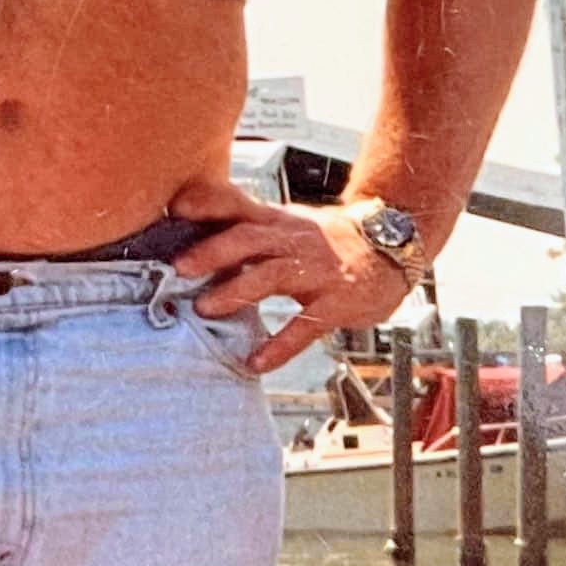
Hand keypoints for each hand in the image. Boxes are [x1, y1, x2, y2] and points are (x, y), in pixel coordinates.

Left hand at [166, 179, 410, 376]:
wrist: (388, 249)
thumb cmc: (326, 240)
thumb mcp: (287, 224)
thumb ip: (246, 225)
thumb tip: (193, 224)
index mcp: (277, 220)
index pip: (239, 205)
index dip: (209, 205)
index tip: (177, 209)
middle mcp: (294, 240)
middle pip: (250, 238)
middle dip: (213, 251)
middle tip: (180, 267)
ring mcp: (316, 270)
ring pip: (272, 276)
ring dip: (237, 292)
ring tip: (205, 310)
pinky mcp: (336, 302)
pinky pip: (305, 325)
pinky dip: (280, 344)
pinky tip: (258, 361)